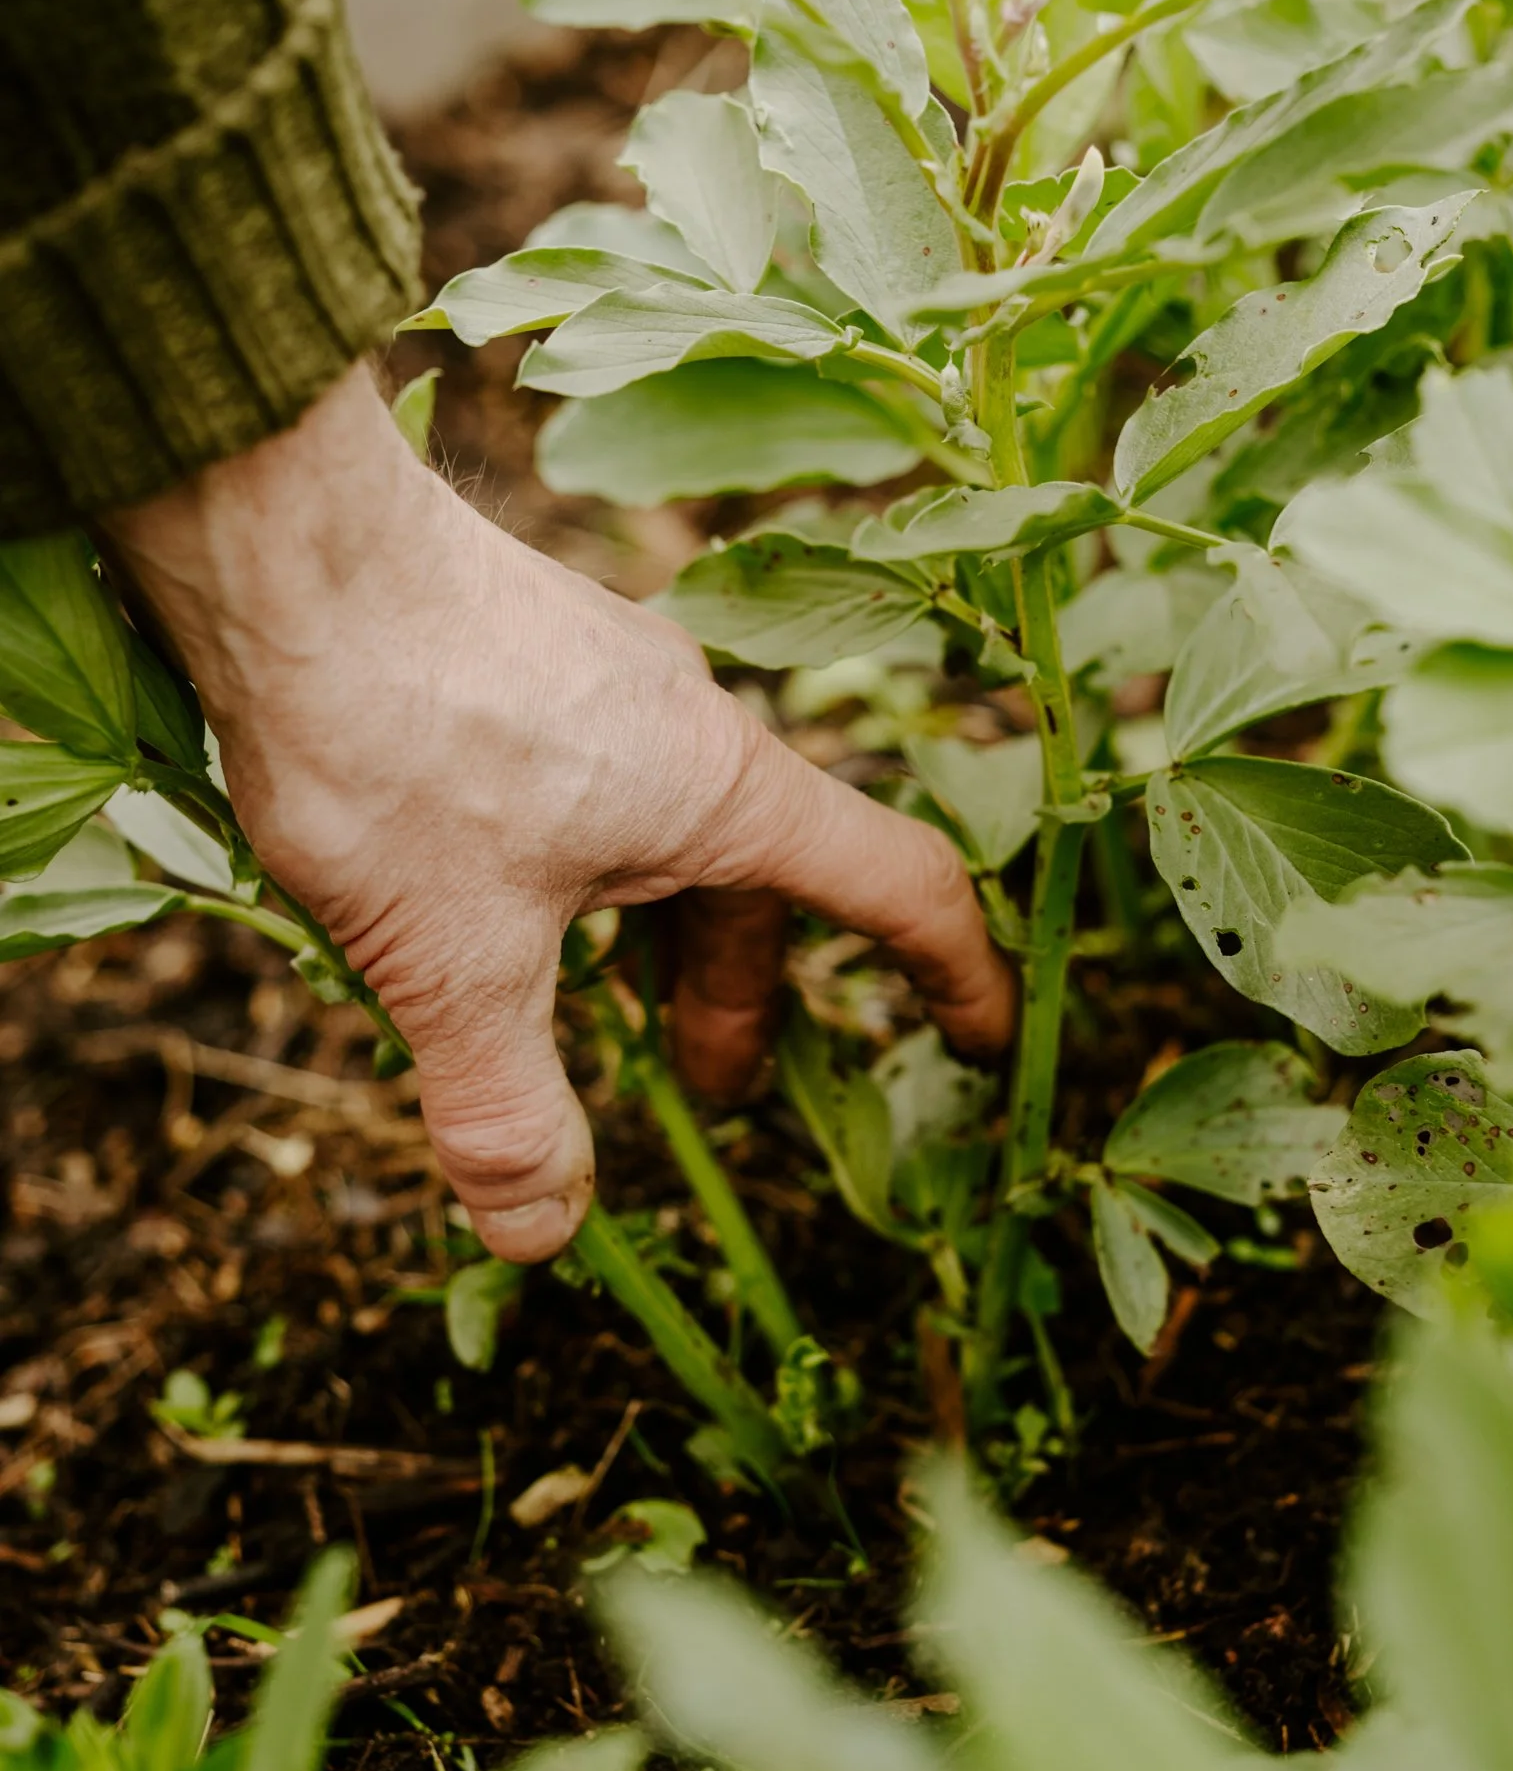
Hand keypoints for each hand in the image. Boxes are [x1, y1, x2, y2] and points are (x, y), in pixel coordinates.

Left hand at [101, 367, 1013, 1259]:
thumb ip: (507, 1105)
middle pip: (761, 880)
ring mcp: (609, 677)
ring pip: (668, 830)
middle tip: (691, 1090)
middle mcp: (691, 722)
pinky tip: (480, 892)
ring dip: (647, 932)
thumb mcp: (454, 958)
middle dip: (734, 997)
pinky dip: (580, 866)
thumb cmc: (391, 733)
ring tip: (577, 1004)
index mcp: (727, 794)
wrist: (274, 534)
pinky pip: (597, 779)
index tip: (980, 1052)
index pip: (900, 888)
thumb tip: (544, 1236)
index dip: (957, 978)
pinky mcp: (529, 649)